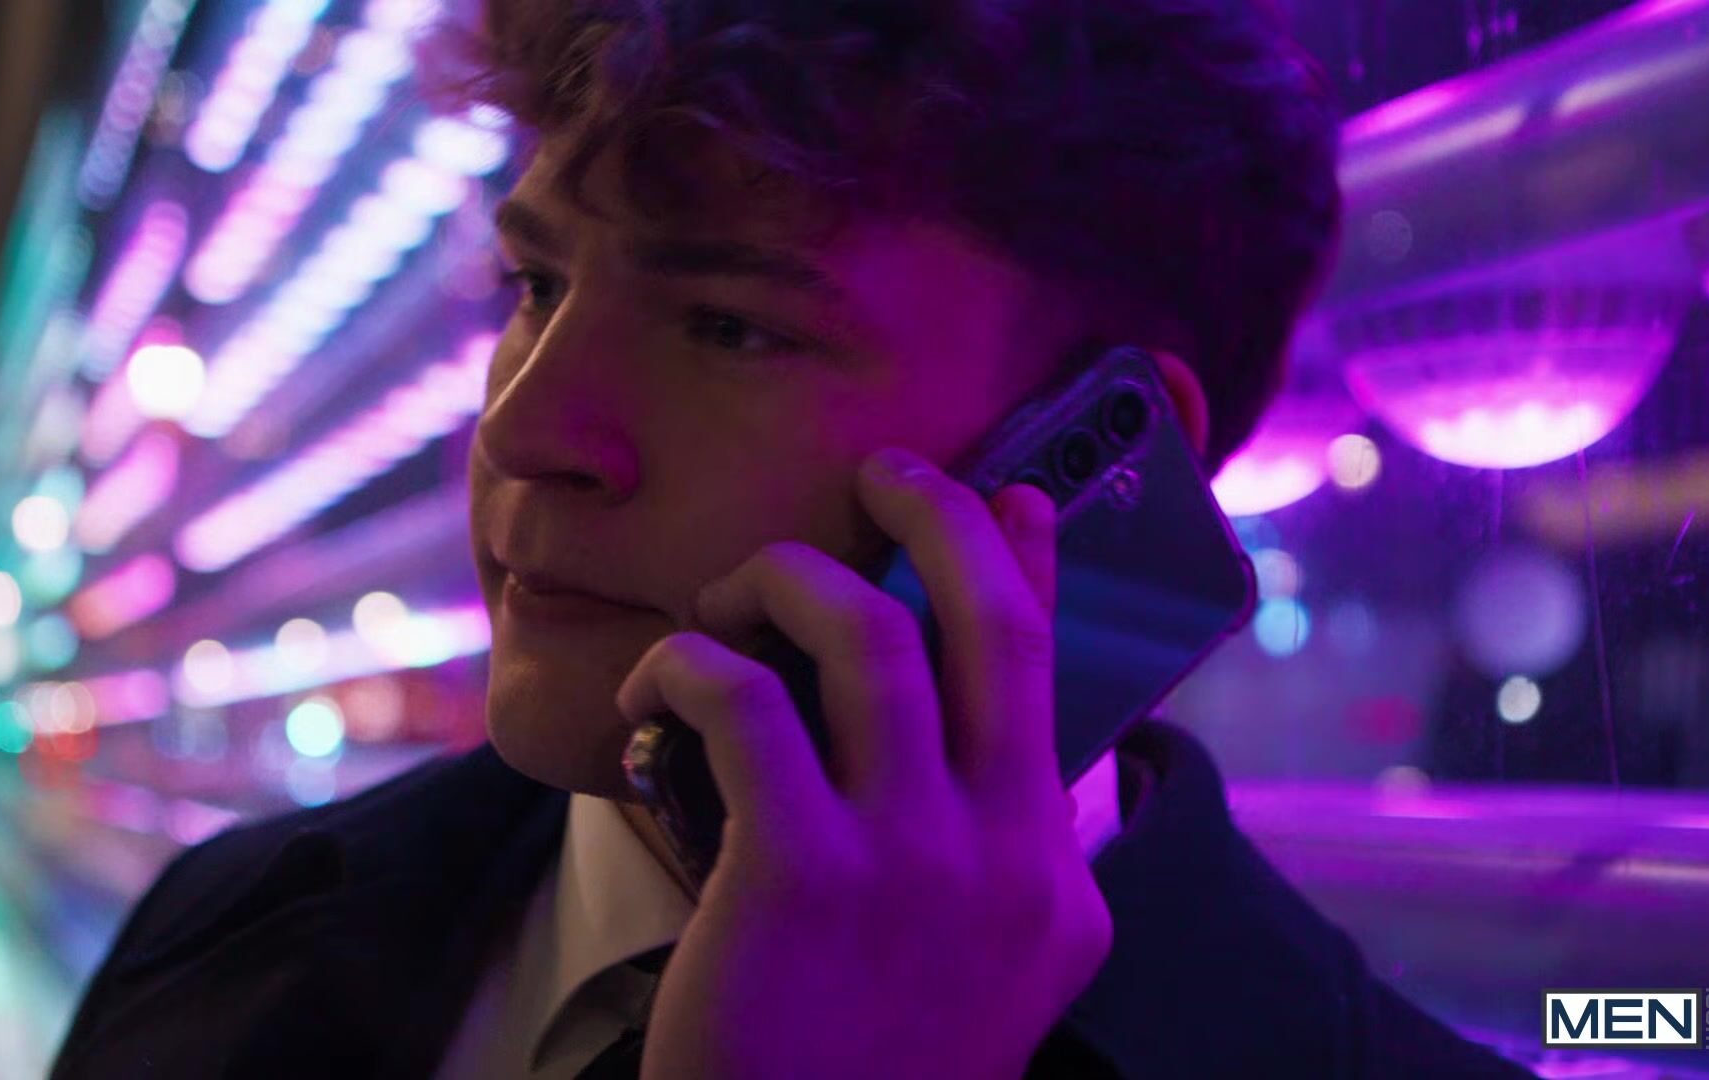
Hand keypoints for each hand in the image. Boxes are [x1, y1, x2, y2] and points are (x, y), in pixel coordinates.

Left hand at [615, 446, 1111, 1079]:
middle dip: (937, 512)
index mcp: (1054, 877)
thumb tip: (963, 728)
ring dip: (784, 580)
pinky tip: (654, 686)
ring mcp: (915, 862)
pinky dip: (688, 666)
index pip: (1055, 677)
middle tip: (880, 473)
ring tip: (725, 597)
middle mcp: (1009, 856)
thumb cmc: (862, 1062)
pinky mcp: (802, 873)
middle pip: (990, 621)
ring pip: (864, 635)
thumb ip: (996, 855)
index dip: (1036, 564)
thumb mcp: (978, 969)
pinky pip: (746, 702)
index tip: (1012, 491)